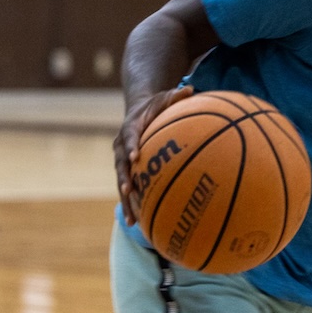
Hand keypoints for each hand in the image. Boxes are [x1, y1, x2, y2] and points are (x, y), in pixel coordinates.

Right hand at [114, 85, 192, 222]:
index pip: (129, 136)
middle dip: (124, 179)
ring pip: (121, 182)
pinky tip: (138, 223)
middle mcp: (122, 146)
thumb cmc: (156, 106)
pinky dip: (131, 204)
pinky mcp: (126, 171)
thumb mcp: (165, 97)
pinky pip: (128, 189)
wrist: (137, 112)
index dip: (131, 145)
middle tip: (129, 190)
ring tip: (131, 220)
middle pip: (120, 164)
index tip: (136, 156)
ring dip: (125, 200)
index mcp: (130, 127)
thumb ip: (176, 96)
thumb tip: (191, 89)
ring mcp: (122, 160)